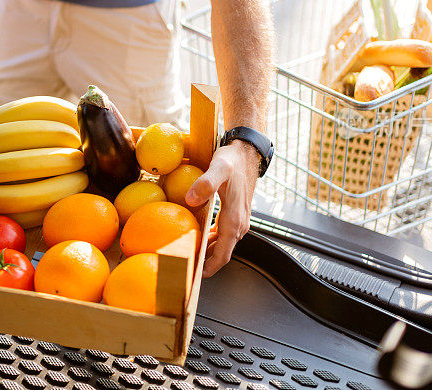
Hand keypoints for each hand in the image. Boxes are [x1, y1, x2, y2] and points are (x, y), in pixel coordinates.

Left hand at [186, 140, 260, 276]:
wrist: (247, 153)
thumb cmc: (233, 160)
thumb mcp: (218, 168)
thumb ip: (205, 184)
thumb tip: (191, 201)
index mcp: (234, 220)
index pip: (222, 255)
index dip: (208, 269)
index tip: (193, 278)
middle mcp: (239, 224)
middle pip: (222, 254)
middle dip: (205, 264)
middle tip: (183, 269)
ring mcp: (239, 221)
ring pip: (223, 245)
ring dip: (208, 253)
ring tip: (188, 256)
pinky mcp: (235, 215)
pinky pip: (223, 235)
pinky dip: (211, 241)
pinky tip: (198, 237)